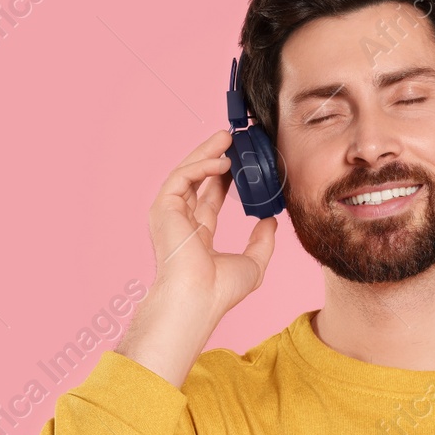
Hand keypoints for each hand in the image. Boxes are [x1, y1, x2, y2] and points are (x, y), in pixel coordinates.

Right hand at [117, 129, 278, 385]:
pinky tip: (222, 161)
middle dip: (214, 156)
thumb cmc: (220, 290)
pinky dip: (201, 165)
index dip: (225, 177)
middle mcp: (181, 221)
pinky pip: (182, 176)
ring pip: (187, 172)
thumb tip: (271, 221)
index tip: (242, 160)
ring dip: (207, 152)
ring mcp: (170, 214)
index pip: (210, 197)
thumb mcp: (253, 262)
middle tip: (234, 139)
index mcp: (197, 235)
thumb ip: (262, 241)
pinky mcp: (163, 207)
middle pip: (197, 179)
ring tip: (228, 138)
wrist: (199, 297)